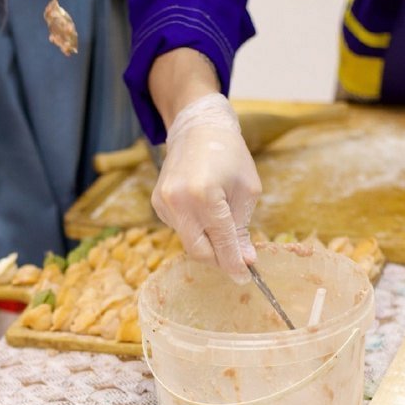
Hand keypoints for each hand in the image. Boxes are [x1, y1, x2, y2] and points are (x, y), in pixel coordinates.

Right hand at [151, 93, 260, 282]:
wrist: (198, 128)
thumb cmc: (229, 154)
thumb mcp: (246, 190)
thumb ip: (242, 228)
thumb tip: (245, 260)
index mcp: (205, 195)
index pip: (221, 241)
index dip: (234, 263)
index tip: (245, 277)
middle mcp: (179, 201)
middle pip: (198, 251)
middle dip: (219, 259)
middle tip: (236, 259)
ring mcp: (164, 202)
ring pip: (188, 241)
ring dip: (208, 241)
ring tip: (221, 219)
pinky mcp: (157, 203)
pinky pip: (179, 228)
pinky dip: (195, 227)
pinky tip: (202, 208)